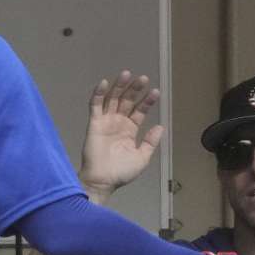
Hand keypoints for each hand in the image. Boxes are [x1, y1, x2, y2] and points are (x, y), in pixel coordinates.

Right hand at [79, 71, 163, 201]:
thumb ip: (150, 142)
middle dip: (135, 89)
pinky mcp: (94, 123)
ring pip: (112, 99)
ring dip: (119, 86)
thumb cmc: (122, 172)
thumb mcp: (142, 158)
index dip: (147, 101)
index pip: (139, 110)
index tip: (156, 92)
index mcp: (130, 130)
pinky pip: (95, 105)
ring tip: (127, 74)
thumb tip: (160, 127)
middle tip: (143, 78)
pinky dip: (99, 93)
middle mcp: (118, 122)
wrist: (103, 180)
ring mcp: (106, 121)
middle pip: (127, 101)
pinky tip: (105, 83)